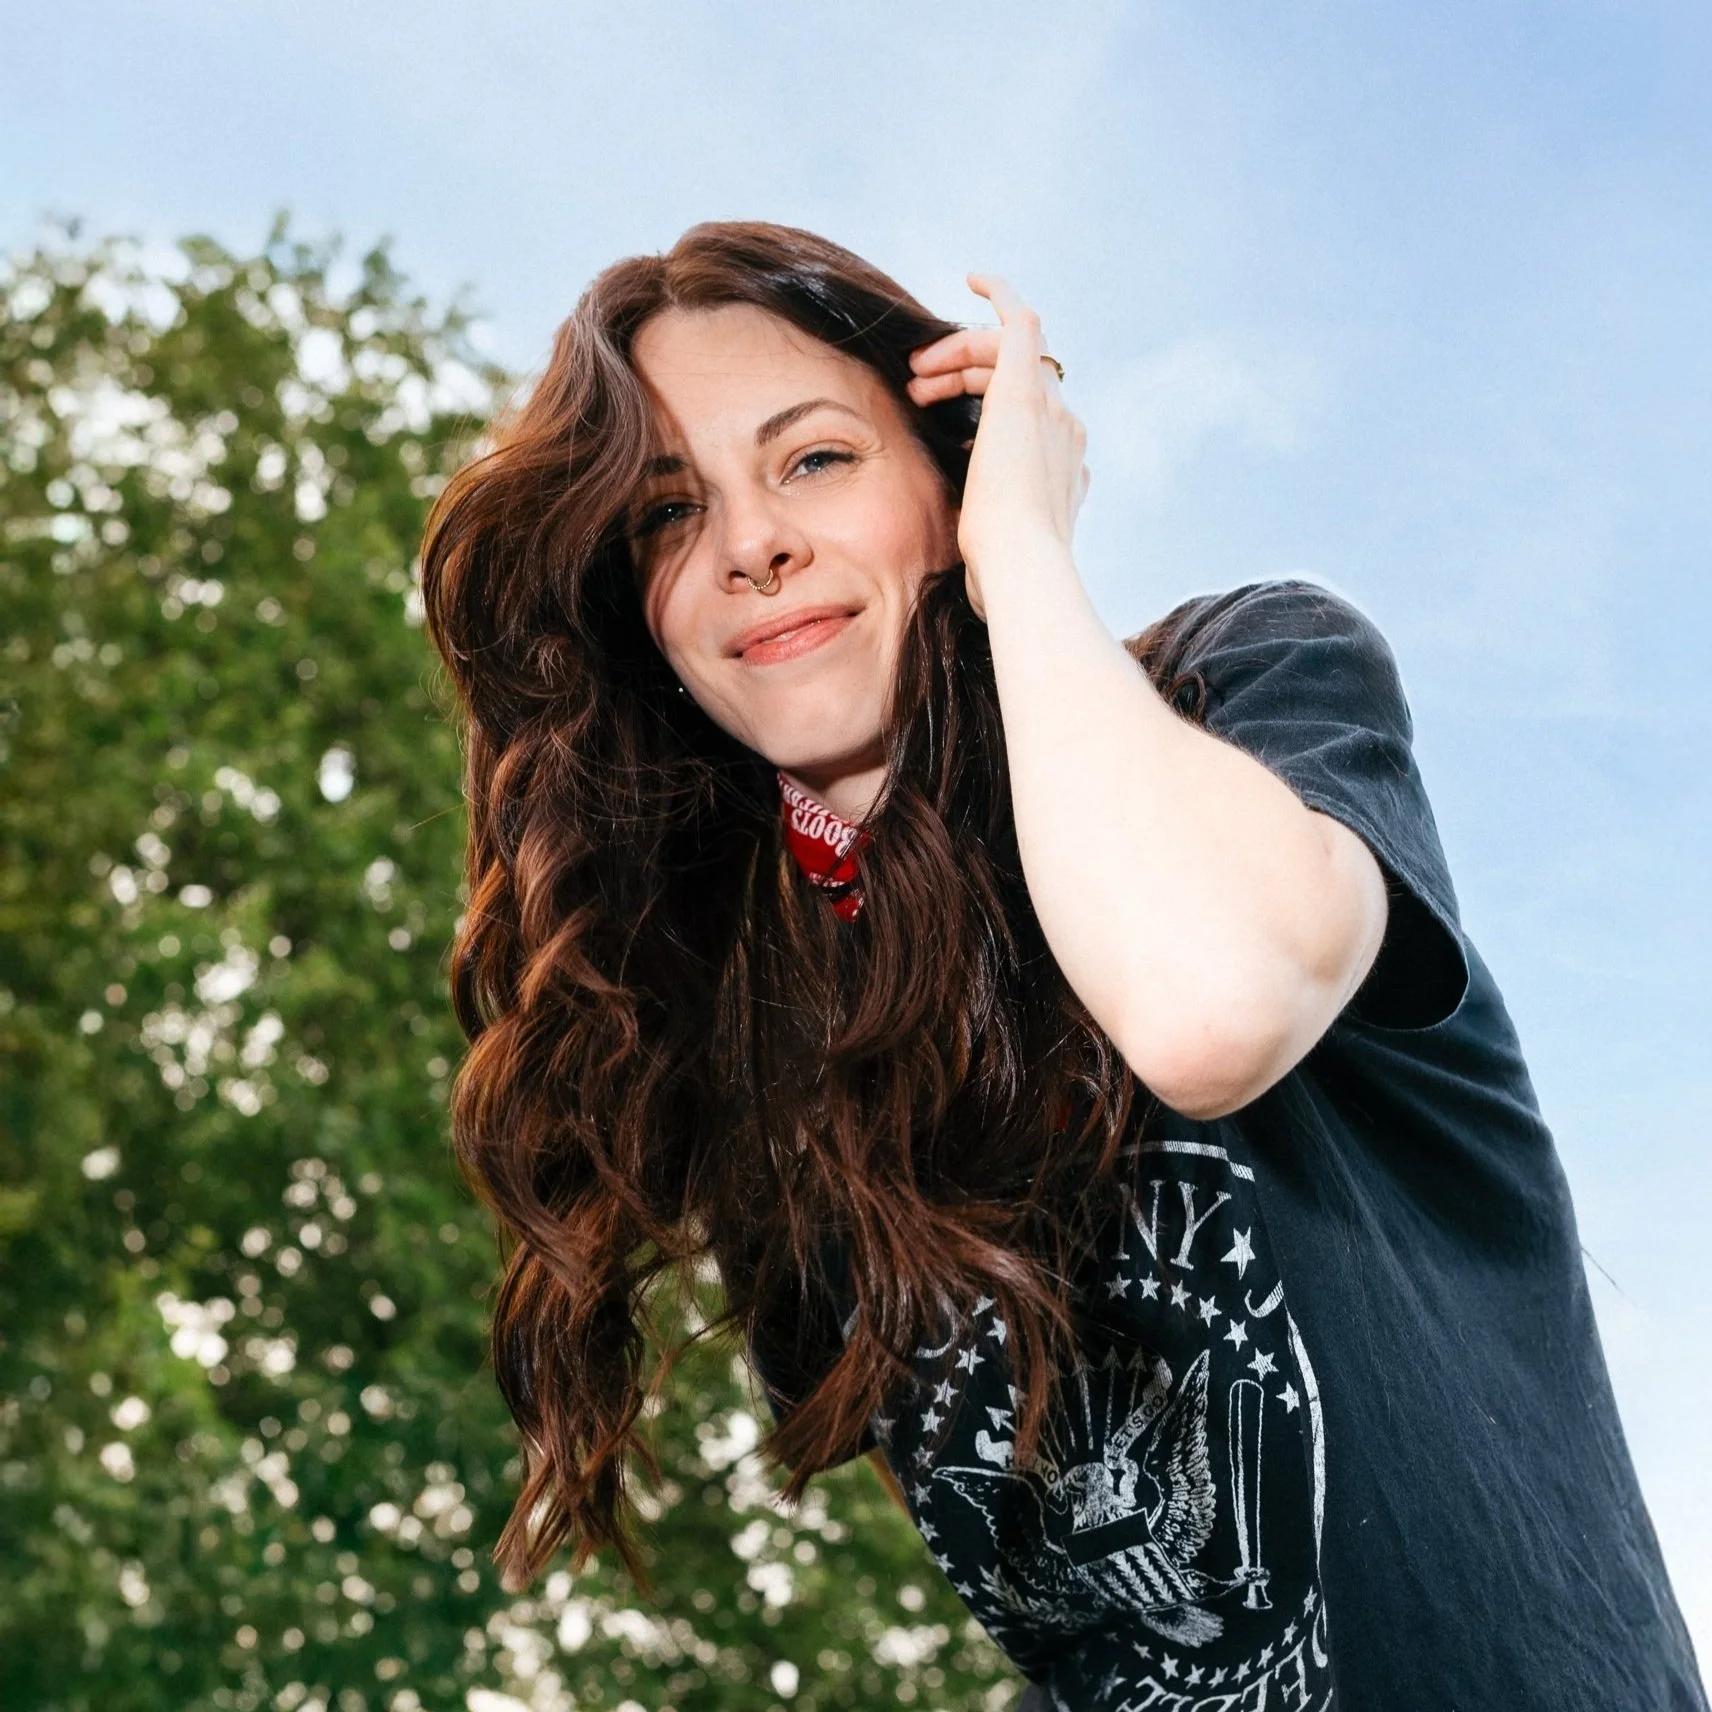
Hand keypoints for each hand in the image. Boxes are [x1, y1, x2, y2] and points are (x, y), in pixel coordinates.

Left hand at [907, 274, 1088, 617]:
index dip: (981, 404)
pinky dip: (999, 294)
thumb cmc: (1002, 575)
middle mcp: (1066, 431)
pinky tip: (972, 277)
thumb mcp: (992, 553)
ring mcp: (1050, 408)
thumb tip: (977, 580)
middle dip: (966, 375)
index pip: (1026, 414)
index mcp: (1063, 467)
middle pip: (1018, 378)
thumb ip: (989, 543)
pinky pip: (1020, 320)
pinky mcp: (1025, 390)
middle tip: (918, 386)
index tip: (937, 410)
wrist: (1019, 565)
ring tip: (916, 373)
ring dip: (959, 355)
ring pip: (1010, 352)